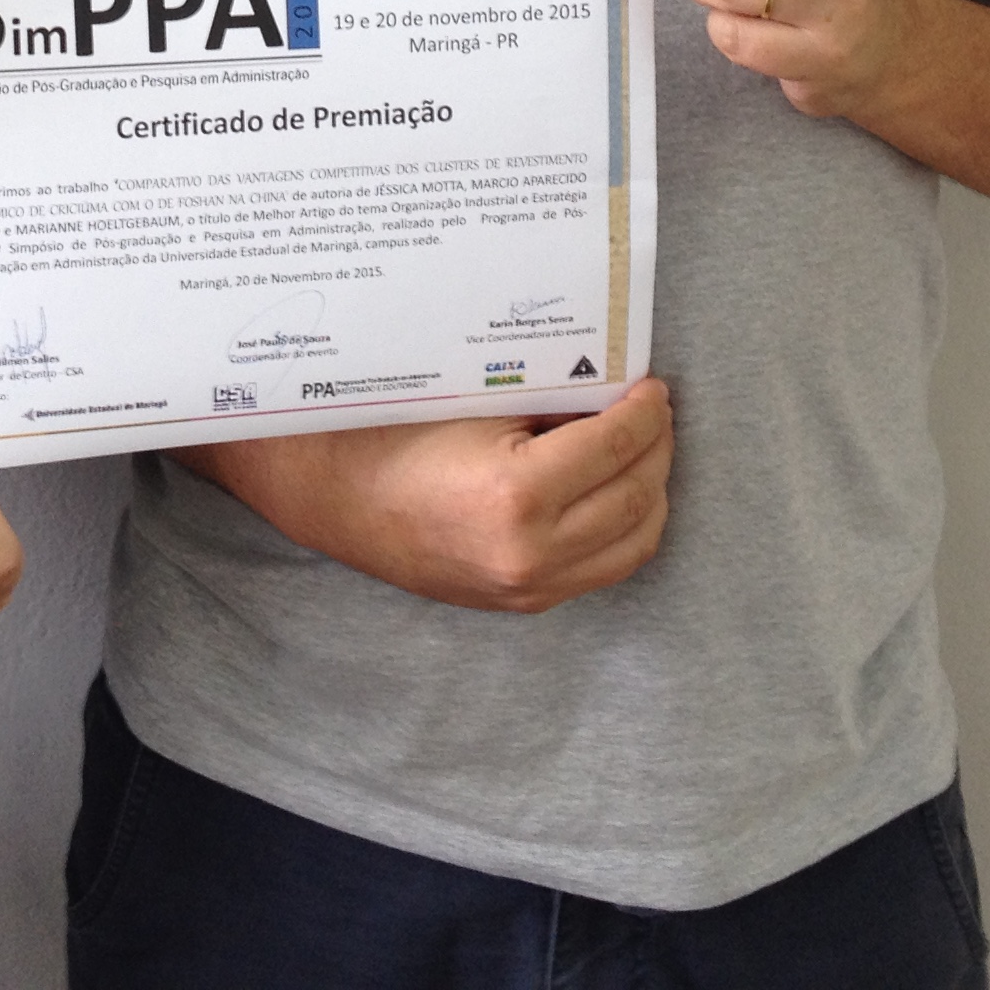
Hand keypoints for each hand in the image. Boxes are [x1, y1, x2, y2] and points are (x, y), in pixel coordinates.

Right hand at [175, 380, 673, 613]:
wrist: (333, 498)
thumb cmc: (393, 434)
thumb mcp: (474, 402)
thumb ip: (549, 398)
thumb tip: (613, 386)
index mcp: (515, 495)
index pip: (616, 447)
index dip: (646, 412)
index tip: (653, 386)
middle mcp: (529, 553)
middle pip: (637, 496)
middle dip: (656, 446)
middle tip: (653, 411)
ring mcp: (529, 588)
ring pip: (634, 541)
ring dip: (650, 489)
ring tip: (641, 448)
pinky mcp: (524, 603)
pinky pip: (604, 567)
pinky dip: (625, 527)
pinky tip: (615, 489)